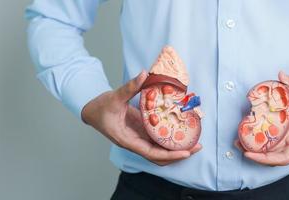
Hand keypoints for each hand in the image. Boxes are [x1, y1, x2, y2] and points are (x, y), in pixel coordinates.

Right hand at [81, 71, 200, 165]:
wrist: (91, 110)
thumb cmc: (100, 108)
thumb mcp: (114, 97)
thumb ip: (129, 87)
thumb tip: (144, 74)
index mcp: (127, 140)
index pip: (151, 152)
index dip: (169, 154)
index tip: (185, 153)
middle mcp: (135, 143)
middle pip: (159, 157)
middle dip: (178, 154)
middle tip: (197, 147)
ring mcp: (139, 139)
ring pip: (160, 151)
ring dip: (176, 149)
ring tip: (194, 143)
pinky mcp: (142, 133)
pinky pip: (158, 141)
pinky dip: (170, 140)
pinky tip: (182, 133)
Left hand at [236, 71, 288, 165]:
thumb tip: (282, 75)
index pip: (285, 157)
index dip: (266, 158)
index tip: (251, 154)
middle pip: (276, 156)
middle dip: (256, 154)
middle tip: (238, 144)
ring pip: (275, 149)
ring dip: (258, 146)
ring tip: (240, 139)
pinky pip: (278, 139)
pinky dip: (265, 137)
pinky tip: (253, 131)